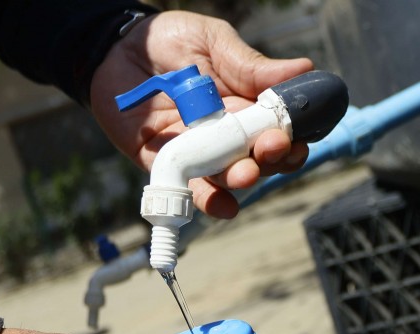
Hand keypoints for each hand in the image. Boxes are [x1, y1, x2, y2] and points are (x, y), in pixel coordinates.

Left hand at [90, 10, 313, 217]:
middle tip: (271, 148)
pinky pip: (190, 190)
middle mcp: (226, 135)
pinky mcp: (166, 163)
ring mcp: (198, 152)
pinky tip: (225, 206)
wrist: (116, 46)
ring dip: (241, 179)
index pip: (277, 131)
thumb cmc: (169, 41)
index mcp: (245, 106)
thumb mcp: (214, 43)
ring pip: (228, 177)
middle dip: (270, 159)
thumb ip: (251, 65)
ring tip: (245, 173)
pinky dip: (209, 202)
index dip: (292, 138)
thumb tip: (303, 68)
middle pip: (259, 159)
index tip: (296, 136)